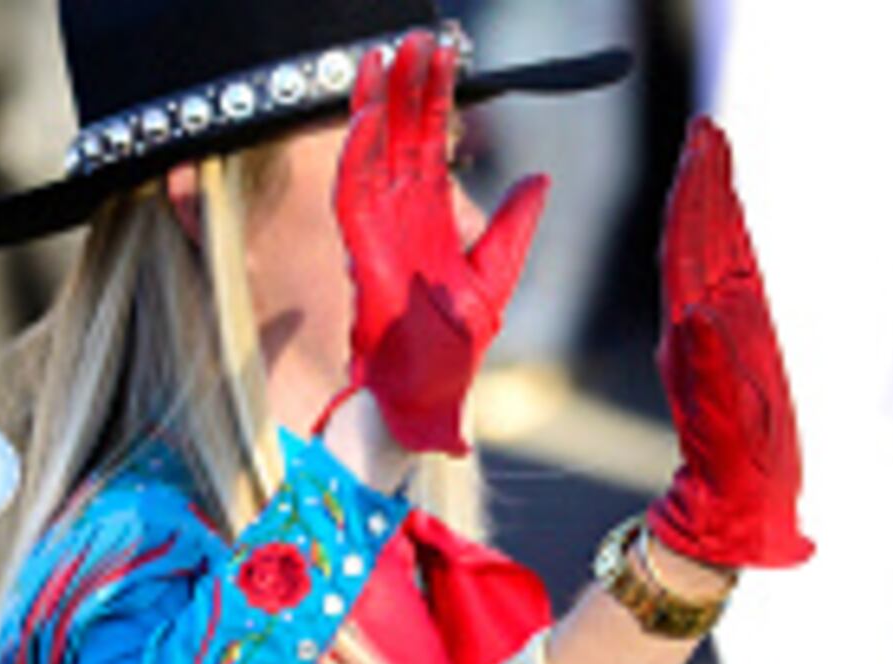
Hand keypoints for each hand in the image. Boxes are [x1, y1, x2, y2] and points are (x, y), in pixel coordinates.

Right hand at [335, 35, 546, 458]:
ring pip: (371, 152)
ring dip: (376, 103)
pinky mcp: (360, 251)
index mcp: (433, 215)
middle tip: (417, 35)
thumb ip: (514, 225)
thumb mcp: (497, 275)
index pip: (434, 141)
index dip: (439, 98)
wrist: (429, 397)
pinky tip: (367, 117)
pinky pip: (352, 193)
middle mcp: (401, 214)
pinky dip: (356, 154)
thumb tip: (540, 178)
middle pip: (401, 133)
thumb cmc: (452, 350)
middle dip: (407, 84)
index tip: (448, 54)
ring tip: (384, 54)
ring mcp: (377, 230)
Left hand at [645, 118, 807, 571]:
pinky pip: (724, 286)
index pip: (695, 252)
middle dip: (703, 184)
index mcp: (708, 337)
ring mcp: (722, 338)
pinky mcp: (734, 352)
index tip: (700, 145)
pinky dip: (721, 245)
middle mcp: (713, 328)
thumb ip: (711, 371)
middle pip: (702, 242)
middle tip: (705, 130)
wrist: (735, 516)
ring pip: (711, 256)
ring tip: (709, 153)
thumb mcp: (720, 425)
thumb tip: (696, 318)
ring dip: (709, 203)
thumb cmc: (732, 480)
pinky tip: (720, 215)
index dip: (697, 197)